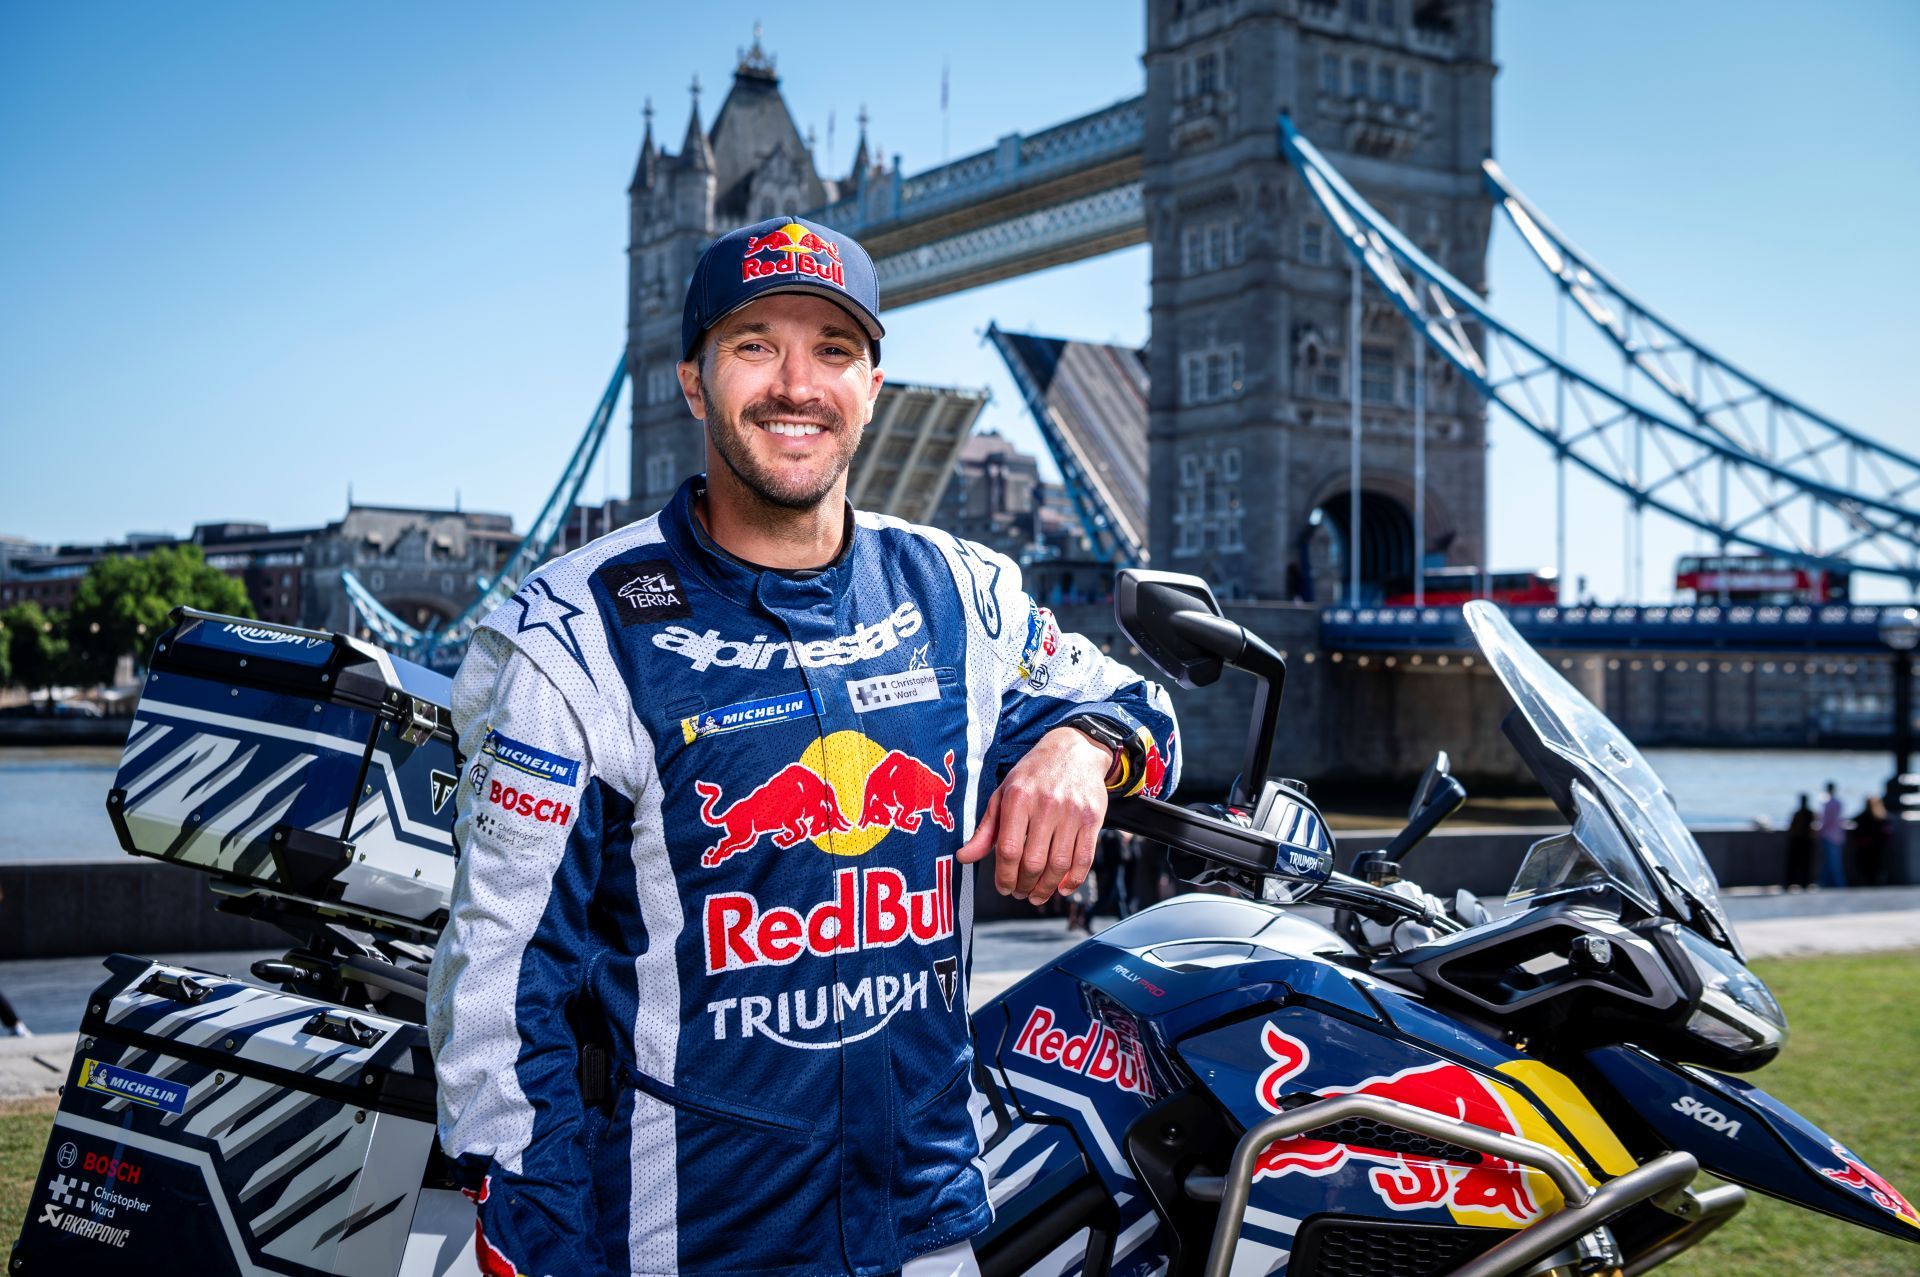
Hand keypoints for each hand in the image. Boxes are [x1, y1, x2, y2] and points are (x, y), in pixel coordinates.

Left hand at [957, 726, 1112, 904]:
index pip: (1009, 850)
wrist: (1074, 750)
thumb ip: (985, 829)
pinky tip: (1061, 888)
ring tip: (1037, 895)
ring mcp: (1072, 812)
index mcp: (1019, 798)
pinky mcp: (1093, 818)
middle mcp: (1046, 805)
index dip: (1004, 876)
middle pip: (1034, 862)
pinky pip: (1084, 858)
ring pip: (1059, 865)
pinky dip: (1073, 880)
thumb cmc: (1033, 775)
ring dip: (1046, 888)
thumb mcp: (1003, 794)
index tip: (1003, 887)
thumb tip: (964, 857)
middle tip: (1020, 893)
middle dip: (1024, 886)